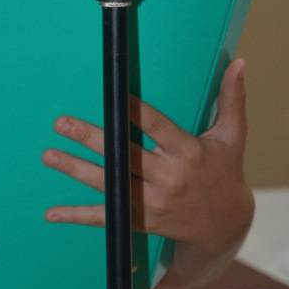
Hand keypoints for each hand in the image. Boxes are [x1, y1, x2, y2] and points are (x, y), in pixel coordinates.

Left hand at [42, 60, 253, 259]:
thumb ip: (232, 99)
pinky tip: (52, 212)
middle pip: (124, 155)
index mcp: (188, 152)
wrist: (225, 226)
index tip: (115, 96)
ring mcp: (153, 202)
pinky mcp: (141, 220)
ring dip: (75, 169)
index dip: (136, 113)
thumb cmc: (225, 171)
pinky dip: (77, 216)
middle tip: (61, 123)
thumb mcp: (233, 136)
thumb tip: (240, 62)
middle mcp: (169, 178)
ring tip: (48, 155)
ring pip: (109, 184)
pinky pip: (106, 218)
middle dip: (90, 138)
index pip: (158, 127)